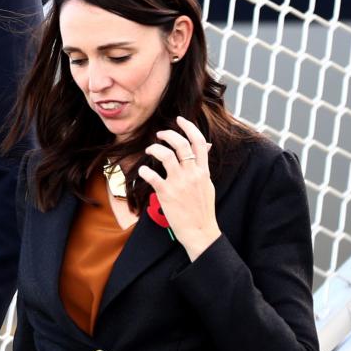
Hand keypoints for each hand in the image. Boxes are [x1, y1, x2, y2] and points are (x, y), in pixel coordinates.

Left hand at [138, 115, 221, 259]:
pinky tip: (143, 171)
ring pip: (166, 155)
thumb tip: (206, 148)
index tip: (180, 119)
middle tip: (159, 135)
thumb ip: (203, 166)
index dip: (189, 127)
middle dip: (168, 135)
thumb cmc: (202, 209)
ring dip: (155, 149)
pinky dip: (145, 170)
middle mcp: (192, 174)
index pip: (199, 142)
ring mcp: (179, 183)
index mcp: (203, 171)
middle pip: (181, 144)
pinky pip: (153, 176)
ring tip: (150, 150)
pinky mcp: (167, 193)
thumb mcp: (207, 184)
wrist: (200, 231)